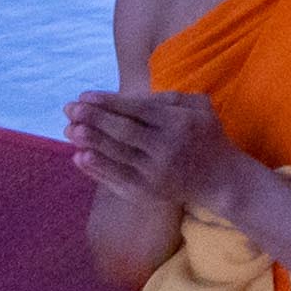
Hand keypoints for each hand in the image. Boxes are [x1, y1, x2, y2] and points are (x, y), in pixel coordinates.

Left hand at [66, 83, 250, 214]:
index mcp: (179, 123)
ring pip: (116, 156)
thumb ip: (166, 98)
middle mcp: (167, 149)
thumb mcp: (197, 107)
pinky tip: (80, 157)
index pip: (137, 110)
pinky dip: (96, 169)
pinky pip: (117, 180)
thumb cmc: (206, 136)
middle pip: (123, 132)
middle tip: (69, 109)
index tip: (84, 96)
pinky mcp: (148, 194)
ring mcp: (155, 175)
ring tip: (69, 130)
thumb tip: (126, 98)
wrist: (221, 181)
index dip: (108, 102)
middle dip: (93, 119)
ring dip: (90, 142)